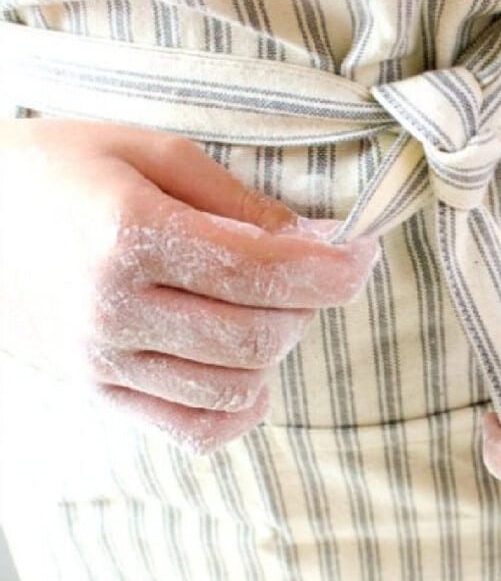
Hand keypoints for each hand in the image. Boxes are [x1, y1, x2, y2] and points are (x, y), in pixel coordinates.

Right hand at [0, 119, 377, 451]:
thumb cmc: (61, 171)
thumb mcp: (148, 150)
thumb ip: (237, 200)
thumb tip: (319, 241)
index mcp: (127, 235)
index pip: (259, 270)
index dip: (328, 269)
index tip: (360, 253)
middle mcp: (113, 310)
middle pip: (258, 335)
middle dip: (305, 305)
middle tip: (307, 272)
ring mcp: (103, 362)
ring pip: (235, 387)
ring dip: (275, 351)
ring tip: (266, 309)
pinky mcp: (99, 394)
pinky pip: (194, 431)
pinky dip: (239, 410)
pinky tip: (247, 373)